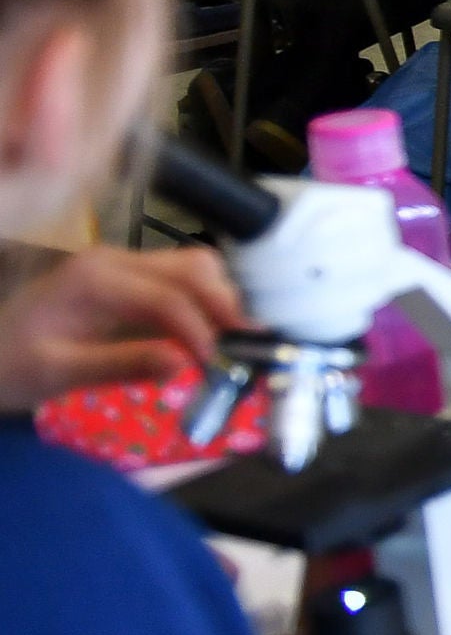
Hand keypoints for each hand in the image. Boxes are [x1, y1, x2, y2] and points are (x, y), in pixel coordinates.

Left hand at [0, 245, 244, 407]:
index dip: (200, 330)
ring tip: (229, 339)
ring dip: (218, 299)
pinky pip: (180, 278)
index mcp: (93, 280)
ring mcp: (121, 264)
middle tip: (244, 346)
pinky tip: (207, 331)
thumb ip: (120, 365)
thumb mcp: (58, 374)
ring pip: (193, 266)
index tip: (215, 365)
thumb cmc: (13, 366)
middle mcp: (112, 260)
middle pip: (191, 267)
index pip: (167, 297)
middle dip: (224, 305)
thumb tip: (185, 364)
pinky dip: (204, 301)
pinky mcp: (128, 277)